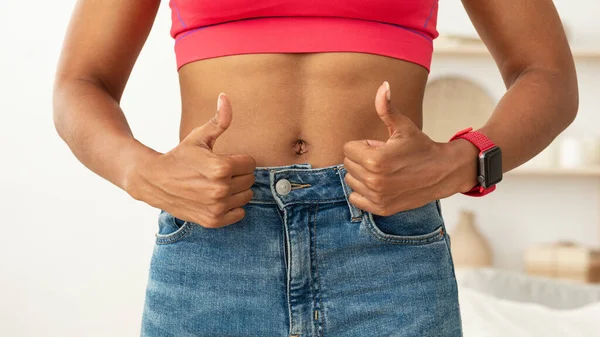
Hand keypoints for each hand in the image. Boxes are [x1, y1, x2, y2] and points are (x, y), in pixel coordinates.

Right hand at [125, 93, 256, 227]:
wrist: (155, 181)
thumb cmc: (180, 156)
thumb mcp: (199, 137)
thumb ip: (219, 120)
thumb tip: (225, 97)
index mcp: (221, 167)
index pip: (251, 164)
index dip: (239, 160)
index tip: (224, 159)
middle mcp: (220, 189)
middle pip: (250, 180)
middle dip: (238, 174)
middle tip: (220, 172)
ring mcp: (217, 207)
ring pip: (247, 197)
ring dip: (236, 191)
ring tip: (218, 184)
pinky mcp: (213, 221)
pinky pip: (240, 214)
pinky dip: (232, 207)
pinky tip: (218, 198)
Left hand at [342, 81, 474, 215]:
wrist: (443, 172)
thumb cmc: (421, 147)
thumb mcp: (403, 126)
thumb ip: (386, 108)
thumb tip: (383, 86)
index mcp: (375, 160)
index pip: (348, 149)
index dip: (363, 145)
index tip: (380, 146)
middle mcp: (374, 181)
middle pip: (348, 165)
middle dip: (362, 158)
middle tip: (384, 158)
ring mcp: (377, 197)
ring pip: (351, 181)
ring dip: (362, 175)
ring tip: (383, 171)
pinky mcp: (381, 208)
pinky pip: (355, 199)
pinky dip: (363, 192)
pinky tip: (380, 184)